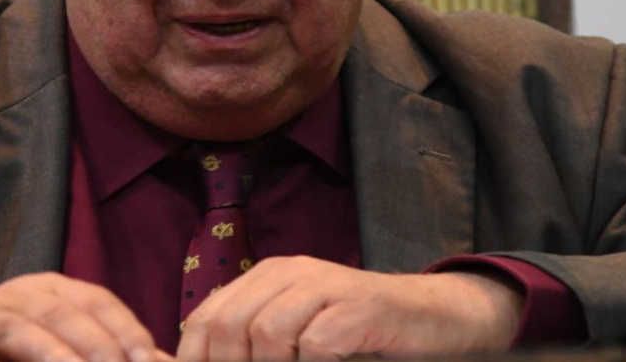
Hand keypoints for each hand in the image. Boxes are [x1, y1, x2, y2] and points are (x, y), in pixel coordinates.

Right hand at [0, 272, 171, 361]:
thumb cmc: (12, 357)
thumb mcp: (58, 349)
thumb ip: (103, 354)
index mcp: (50, 290)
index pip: (96, 301)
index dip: (124, 329)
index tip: (147, 360)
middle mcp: (14, 296)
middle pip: (58, 312)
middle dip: (92, 345)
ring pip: (14, 328)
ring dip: (47, 354)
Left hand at [176, 256, 521, 360]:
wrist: (430, 317)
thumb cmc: (356, 333)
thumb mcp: (298, 331)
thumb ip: (256, 342)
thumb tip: (200, 361)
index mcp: (268, 277)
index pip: (208, 316)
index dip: (195, 355)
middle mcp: (291, 272)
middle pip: (231, 323)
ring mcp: (324, 286)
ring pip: (267, 331)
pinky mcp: (356, 308)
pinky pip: (315, 345)